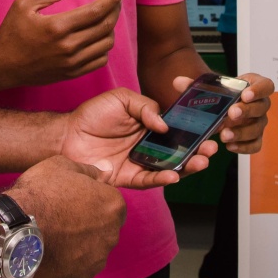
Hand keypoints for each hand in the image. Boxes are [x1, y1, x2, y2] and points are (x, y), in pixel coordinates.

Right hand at [0, 0, 124, 90]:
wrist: (1, 66)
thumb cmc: (10, 33)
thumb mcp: (23, 5)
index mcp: (58, 27)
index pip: (96, 11)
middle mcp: (68, 46)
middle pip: (105, 27)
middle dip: (115, 11)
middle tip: (115, 1)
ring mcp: (71, 63)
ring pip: (105, 45)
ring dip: (110, 29)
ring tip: (105, 18)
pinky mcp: (71, 74)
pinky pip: (99, 61)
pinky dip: (104, 48)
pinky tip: (98, 38)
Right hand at [4, 156, 125, 277]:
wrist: (14, 226)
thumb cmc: (40, 192)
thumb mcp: (63, 166)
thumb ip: (90, 171)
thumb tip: (106, 171)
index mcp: (113, 207)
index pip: (111, 205)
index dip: (93, 201)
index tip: (73, 201)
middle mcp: (111, 237)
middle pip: (103, 230)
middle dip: (88, 225)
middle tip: (61, 218)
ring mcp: (94, 262)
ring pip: (90, 253)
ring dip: (78, 246)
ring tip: (53, 237)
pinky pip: (75, 271)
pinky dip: (64, 265)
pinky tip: (48, 253)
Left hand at [59, 88, 215, 188]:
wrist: (66, 136)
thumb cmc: (92, 115)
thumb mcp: (121, 99)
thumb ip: (145, 107)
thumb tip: (164, 125)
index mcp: (150, 124)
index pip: (178, 126)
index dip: (194, 127)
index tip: (210, 126)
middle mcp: (150, 143)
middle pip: (180, 148)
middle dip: (199, 149)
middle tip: (211, 149)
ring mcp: (141, 161)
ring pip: (171, 166)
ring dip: (188, 165)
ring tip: (202, 162)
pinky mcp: (130, 177)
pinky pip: (151, 179)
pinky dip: (164, 177)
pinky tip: (175, 174)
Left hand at [172, 73, 273, 153]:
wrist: (222, 107)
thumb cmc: (220, 94)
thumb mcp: (208, 87)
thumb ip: (194, 84)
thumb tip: (178, 82)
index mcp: (253, 86)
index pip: (266, 85)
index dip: (258, 90)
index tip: (244, 94)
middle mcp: (260, 104)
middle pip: (262, 107)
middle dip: (246, 111)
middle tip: (231, 114)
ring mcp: (259, 122)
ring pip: (258, 128)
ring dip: (242, 132)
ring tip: (224, 135)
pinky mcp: (255, 138)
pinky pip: (256, 145)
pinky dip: (244, 147)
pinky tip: (230, 146)